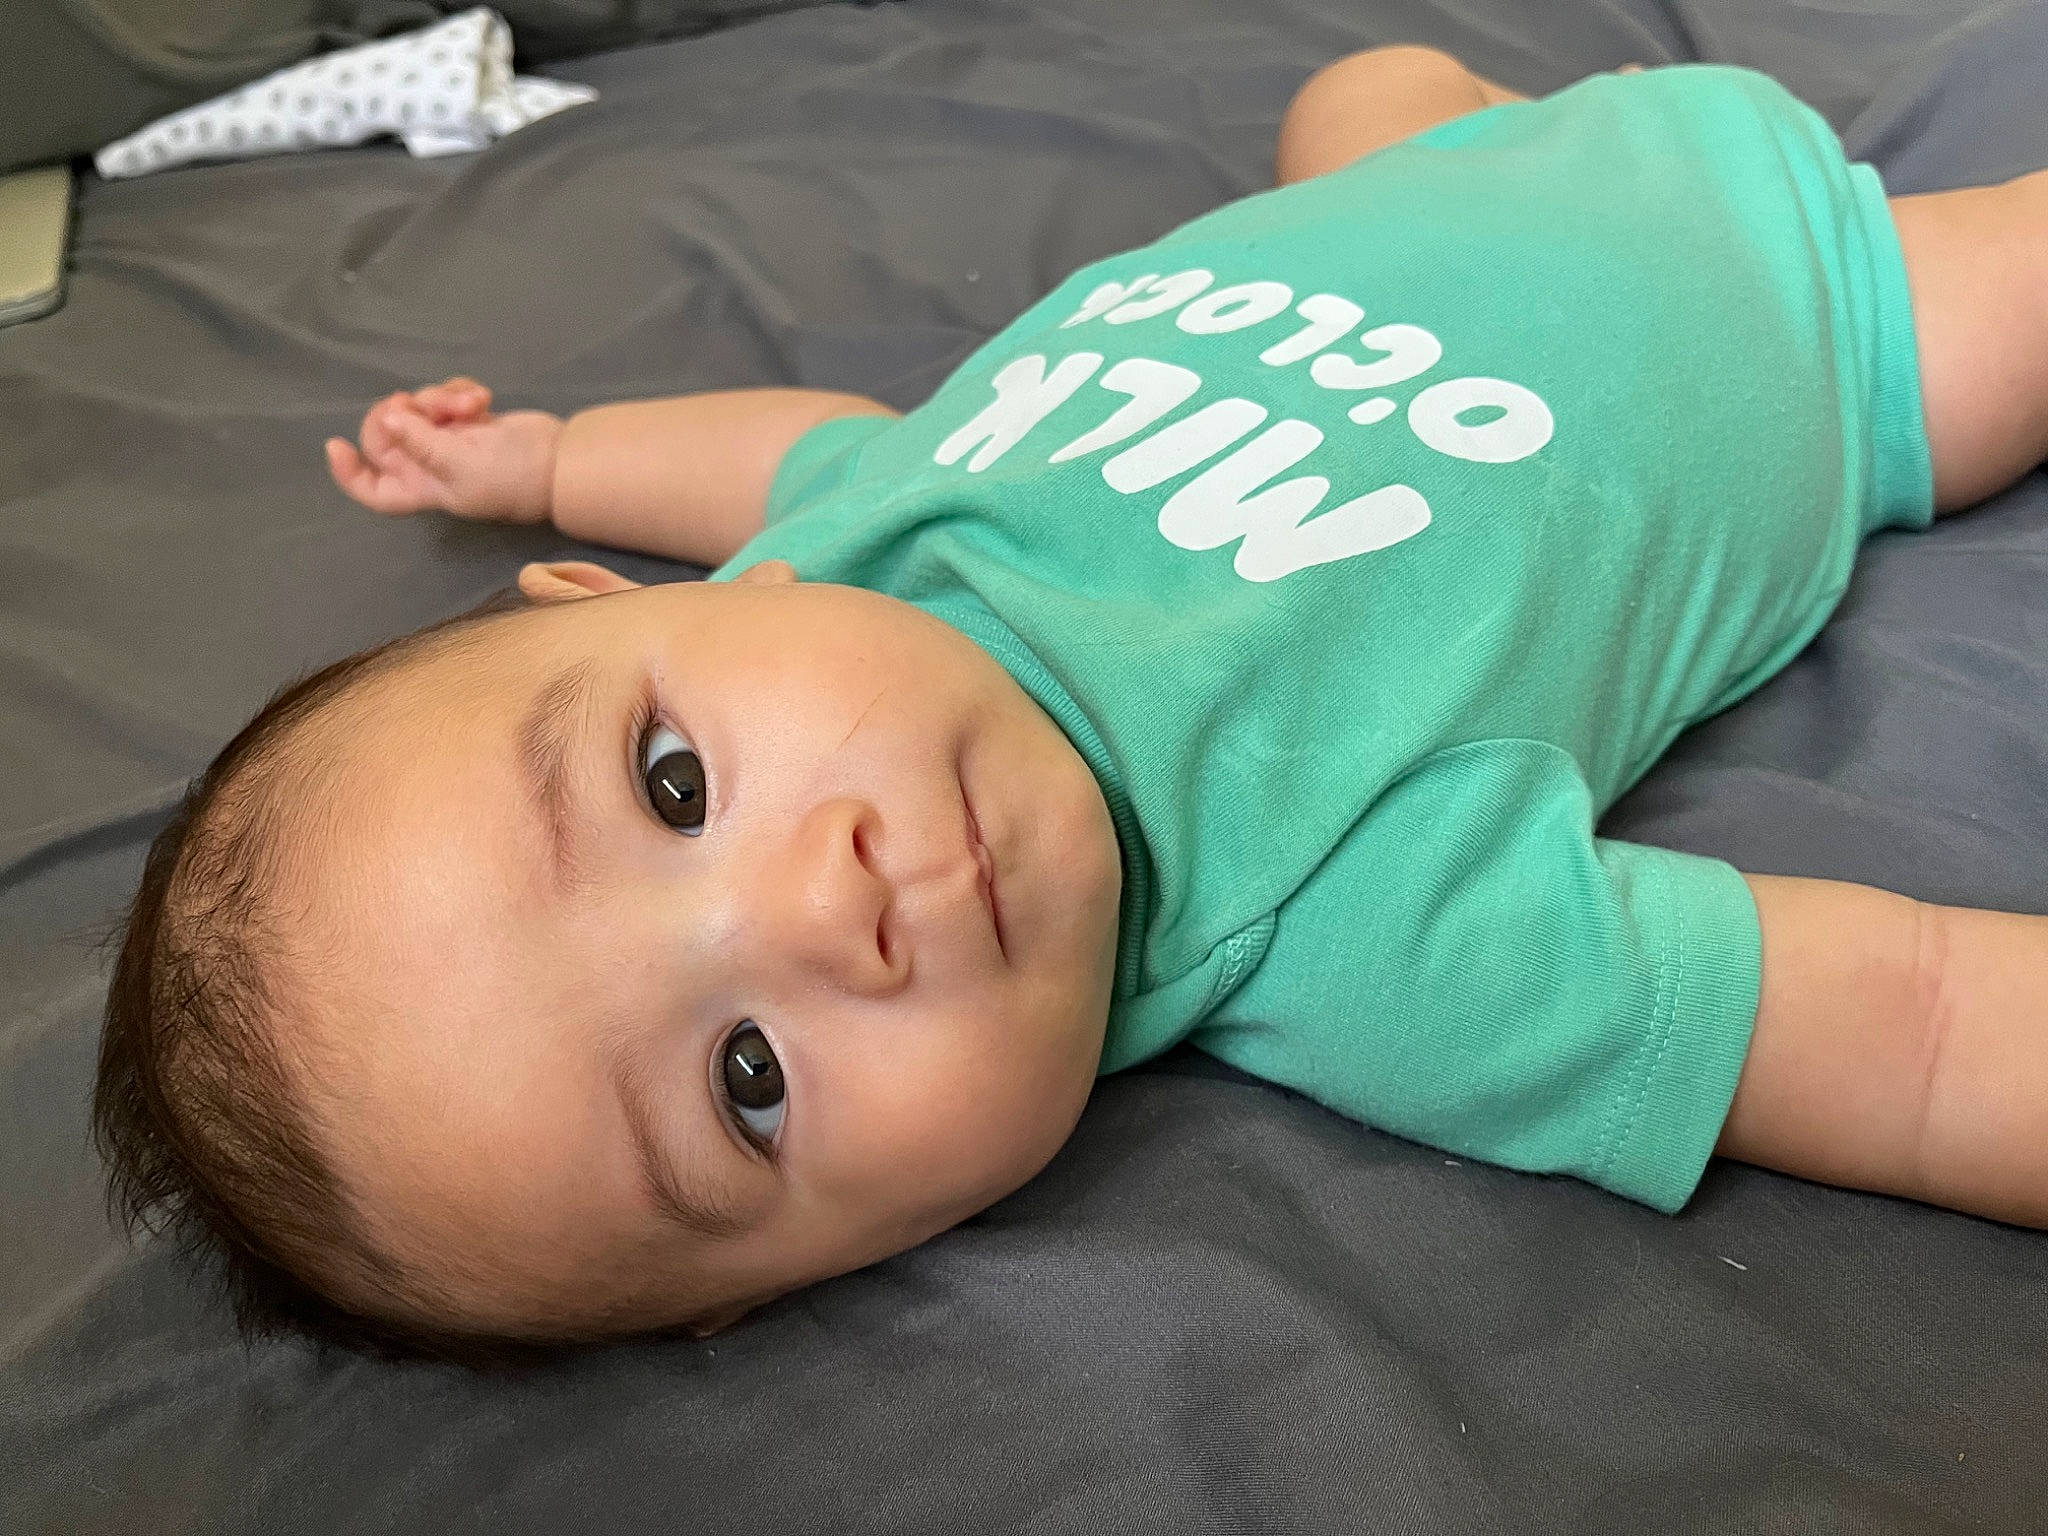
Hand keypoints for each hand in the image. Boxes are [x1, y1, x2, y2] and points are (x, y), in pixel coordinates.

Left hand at [326, 377, 562, 523]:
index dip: (349, 472)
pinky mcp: (466, 418)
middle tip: (418, 404)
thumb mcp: (459, 463)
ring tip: (473, 404)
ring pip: (418, 408)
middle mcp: (427, 464)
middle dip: (402, 414)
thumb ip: (420, 441)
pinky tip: (482, 398)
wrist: (556, 461)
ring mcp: (446, 438)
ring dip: (441, 398)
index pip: (373, 488)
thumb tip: (388, 418)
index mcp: (420, 487)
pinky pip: (444, 395)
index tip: (337, 445)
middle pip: (387, 434)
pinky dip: (459, 391)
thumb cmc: (509, 477)